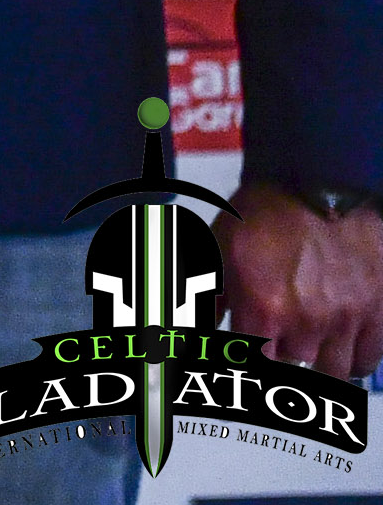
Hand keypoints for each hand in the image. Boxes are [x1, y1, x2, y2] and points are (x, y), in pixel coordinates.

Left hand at [219, 183, 382, 379]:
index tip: (247, 351)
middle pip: (293, 364)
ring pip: (332, 372)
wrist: (318, 184)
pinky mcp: (377, 312)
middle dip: (281, 352)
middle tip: (276, 335)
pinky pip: (366, 361)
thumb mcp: (220, 249)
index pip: (252, 363)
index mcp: (264, 308)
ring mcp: (347, 320)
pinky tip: (338, 348)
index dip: (248, 358)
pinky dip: (352, 361)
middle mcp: (308, 321)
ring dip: (316, 360)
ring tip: (306, 342)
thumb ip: (207, 294)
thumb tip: (192, 327)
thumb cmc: (268, 212)